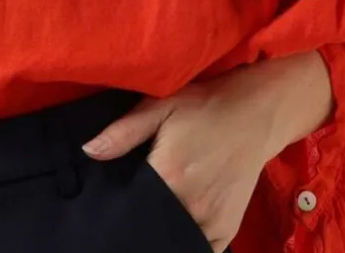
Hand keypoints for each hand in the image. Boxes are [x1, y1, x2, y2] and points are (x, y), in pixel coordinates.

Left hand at [80, 51, 333, 251]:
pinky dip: (184, 243)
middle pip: (151, 227)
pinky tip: (171, 231)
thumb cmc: (205, 105)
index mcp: (168, 175)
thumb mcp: (162, 106)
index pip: (130, 208)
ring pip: (174, 240)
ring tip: (148, 220)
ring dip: (160, 234)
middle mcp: (189, 205)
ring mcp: (210, 222)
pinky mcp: (226, 229)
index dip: (115, 209)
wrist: (257, 112)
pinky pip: (200, 249)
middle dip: (137, 223)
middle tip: (128, 212)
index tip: (105, 208)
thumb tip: (88, 152)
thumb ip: (123, 132)